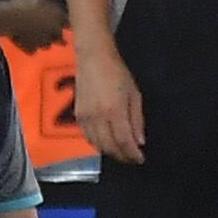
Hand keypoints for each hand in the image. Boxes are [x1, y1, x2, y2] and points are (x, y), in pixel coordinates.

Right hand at [0, 0, 67, 52]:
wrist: (3, 18)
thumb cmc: (16, 0)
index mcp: (57, 14)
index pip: (68, 21)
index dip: (65, 21)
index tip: (64, 22)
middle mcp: (53, 30)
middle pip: (61, 38)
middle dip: (58, 36)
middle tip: (56, 36)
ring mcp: (42, 41)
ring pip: (48, 45)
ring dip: (44, 42)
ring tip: (40, 39)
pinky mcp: (29, 48)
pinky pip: (33, 50)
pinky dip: (30, 47)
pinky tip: (26, 44)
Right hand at [75, 46, 144, 162]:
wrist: (93, 59)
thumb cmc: (118, 73)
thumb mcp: (134, 95)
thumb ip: (137, 120)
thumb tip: (139, 142)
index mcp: (114, 111)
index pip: (124, 141)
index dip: (132, 154)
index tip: (140, 159)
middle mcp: (97, 117)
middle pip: (109, 147)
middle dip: (122, 156)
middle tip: (132, 158)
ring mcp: (84, 118)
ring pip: (97, 145)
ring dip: (110, 152)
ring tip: (122, 152)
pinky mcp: (76, 116)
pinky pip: (87, 137)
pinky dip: (98, 144)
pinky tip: (106, 143)